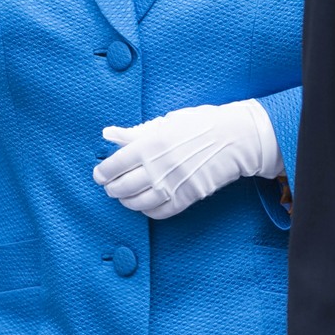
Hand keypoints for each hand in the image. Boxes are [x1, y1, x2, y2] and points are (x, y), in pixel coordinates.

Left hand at [93, 99, 282, 219]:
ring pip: (137, 202)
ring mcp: (173, 185)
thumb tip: (108, 134)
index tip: (99, 174)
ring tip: (124, 195)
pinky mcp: (186, 197)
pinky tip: (144, 203)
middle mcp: (159, 167)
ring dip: (126, 201)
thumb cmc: (200, 124)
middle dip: (111, 188)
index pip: (115, 165)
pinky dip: (147, 210)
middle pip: (122, 187)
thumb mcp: (166, 122)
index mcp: (151, 144)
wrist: (236, 139)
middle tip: (109, 185)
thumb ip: (135, 132)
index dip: (103, 173)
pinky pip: (158, 212)